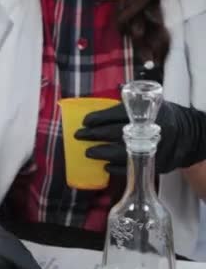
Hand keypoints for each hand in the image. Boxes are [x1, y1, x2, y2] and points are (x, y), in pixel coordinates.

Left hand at [75, 102, 205, 174]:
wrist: (189, 137)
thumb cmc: (161, 119)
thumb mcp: (151, 106)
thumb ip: (130, 104)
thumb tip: (105, 99)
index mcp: (148, 113)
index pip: (118, 113)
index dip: (99, 117)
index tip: (85, 121)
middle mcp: (151, 130)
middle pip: (116, 132)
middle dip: (94, 134)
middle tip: (79, 135)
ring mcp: (154, 148)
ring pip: (122, 152)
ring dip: (101, 153)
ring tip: (87, 152)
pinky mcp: (156, 164)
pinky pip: (132, 168)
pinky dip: (116, 168)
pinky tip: (104, 166)